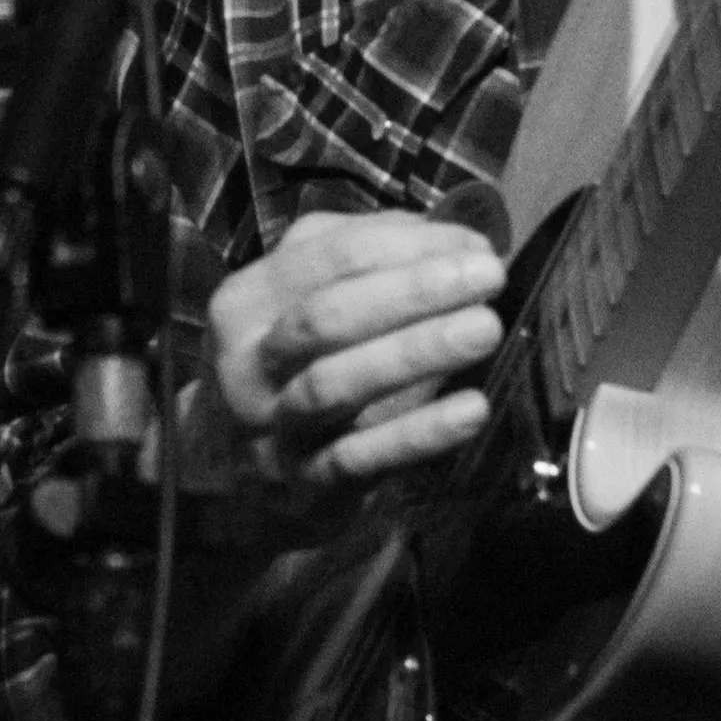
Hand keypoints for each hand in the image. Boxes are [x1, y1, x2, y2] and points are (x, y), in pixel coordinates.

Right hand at [203, 210, 509, 498]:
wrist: (231, 472)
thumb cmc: (287, 368)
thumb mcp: (298, 302)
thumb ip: (358, 261)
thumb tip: (443, 236)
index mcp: (249, 300)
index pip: (329, 256)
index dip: (409, 246)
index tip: (476, 247)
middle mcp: (248, 361)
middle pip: (327, 316)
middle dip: (414, 290)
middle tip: (489, 276)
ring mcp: (271, 427)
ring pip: (336, 385)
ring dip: (416, 352)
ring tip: (486, 328)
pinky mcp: (303, 484)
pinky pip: (360, 458)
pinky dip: (419, 433)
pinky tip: (472, 409)